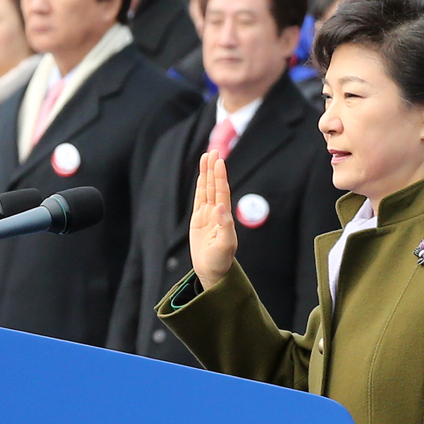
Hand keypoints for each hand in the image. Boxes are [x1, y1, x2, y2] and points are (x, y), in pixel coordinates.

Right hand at [190, 150, 237, 289]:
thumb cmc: (221, 261)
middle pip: (214, 186)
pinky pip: (199, 199)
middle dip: (213, 169)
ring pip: (206, 190)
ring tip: (207, 156)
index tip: (219, 161)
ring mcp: (207, 216)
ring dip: (206, 174)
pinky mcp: (198, 220)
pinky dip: (200, 186)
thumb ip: (224, 226)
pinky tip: (201, 176)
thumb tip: (219, 207)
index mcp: (224, 217)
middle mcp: (217, 213)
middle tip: (213, 151)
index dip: (220, 177)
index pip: (222, 192)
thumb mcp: (225, 246)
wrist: (213, 272)